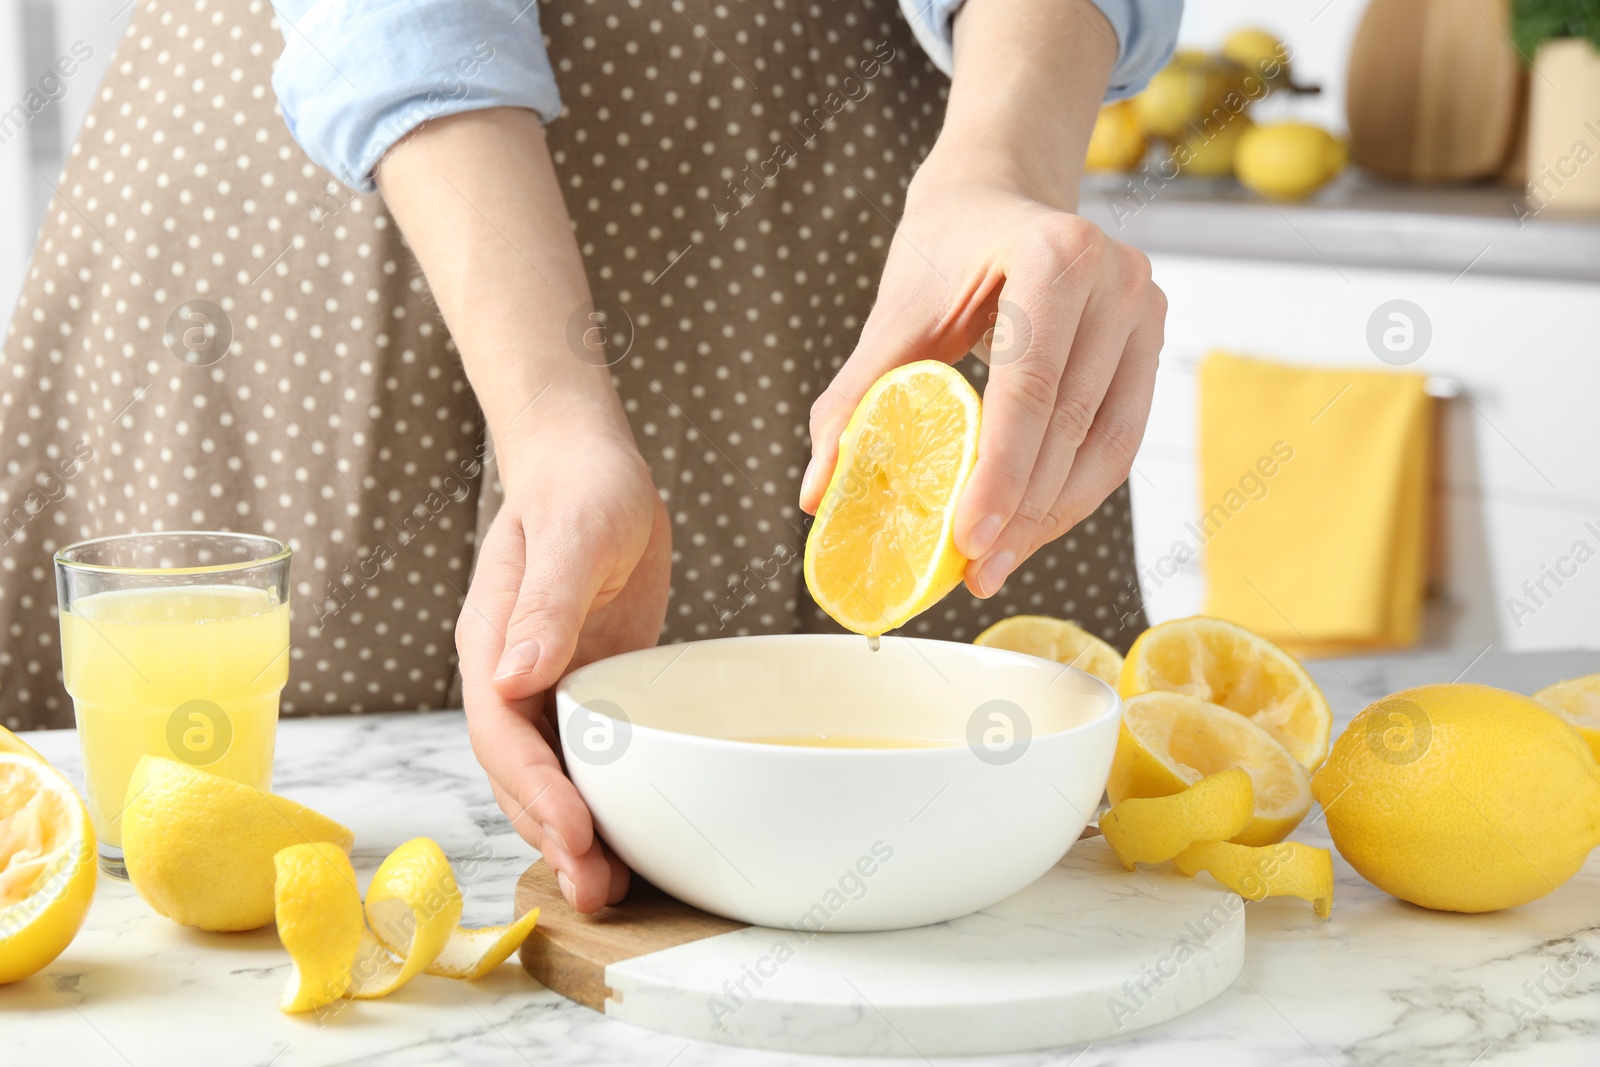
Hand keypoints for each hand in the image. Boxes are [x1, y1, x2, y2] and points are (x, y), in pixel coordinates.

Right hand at [455, 416, 670, 911]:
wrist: (590, 469)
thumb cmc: (580, 490)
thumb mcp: (574, 536)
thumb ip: (544, 606)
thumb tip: (515, 680)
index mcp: (492, 644)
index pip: (502, 733)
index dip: (535, 789)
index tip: (576, 832)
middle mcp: (508, 677)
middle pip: (517, 774)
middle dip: (552, 834)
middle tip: (596, 890)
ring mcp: (542, 688)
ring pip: (546, 778)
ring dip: (571, 835)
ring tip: (609, 890)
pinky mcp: (581, 691)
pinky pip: (581, 759)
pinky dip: (597, 804)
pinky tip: (625, 842)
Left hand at [798, 0, 1164, 600]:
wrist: (995, 198)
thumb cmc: (941, 255)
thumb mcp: (893, 316)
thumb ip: (854, 399)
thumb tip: (816, 493)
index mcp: (1055, 255)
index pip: (1030, 386)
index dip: (1000, 472)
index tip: (968, 541)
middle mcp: (1117, 277)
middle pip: (1070, 424)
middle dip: (1022, 510)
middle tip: (975, 573)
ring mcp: (1144, 308)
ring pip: (1105, 444)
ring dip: (1051, 516)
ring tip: (999, 565)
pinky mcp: (1152, 341)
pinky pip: (1119, 438)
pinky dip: (1075, 491)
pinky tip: (1033, 529)